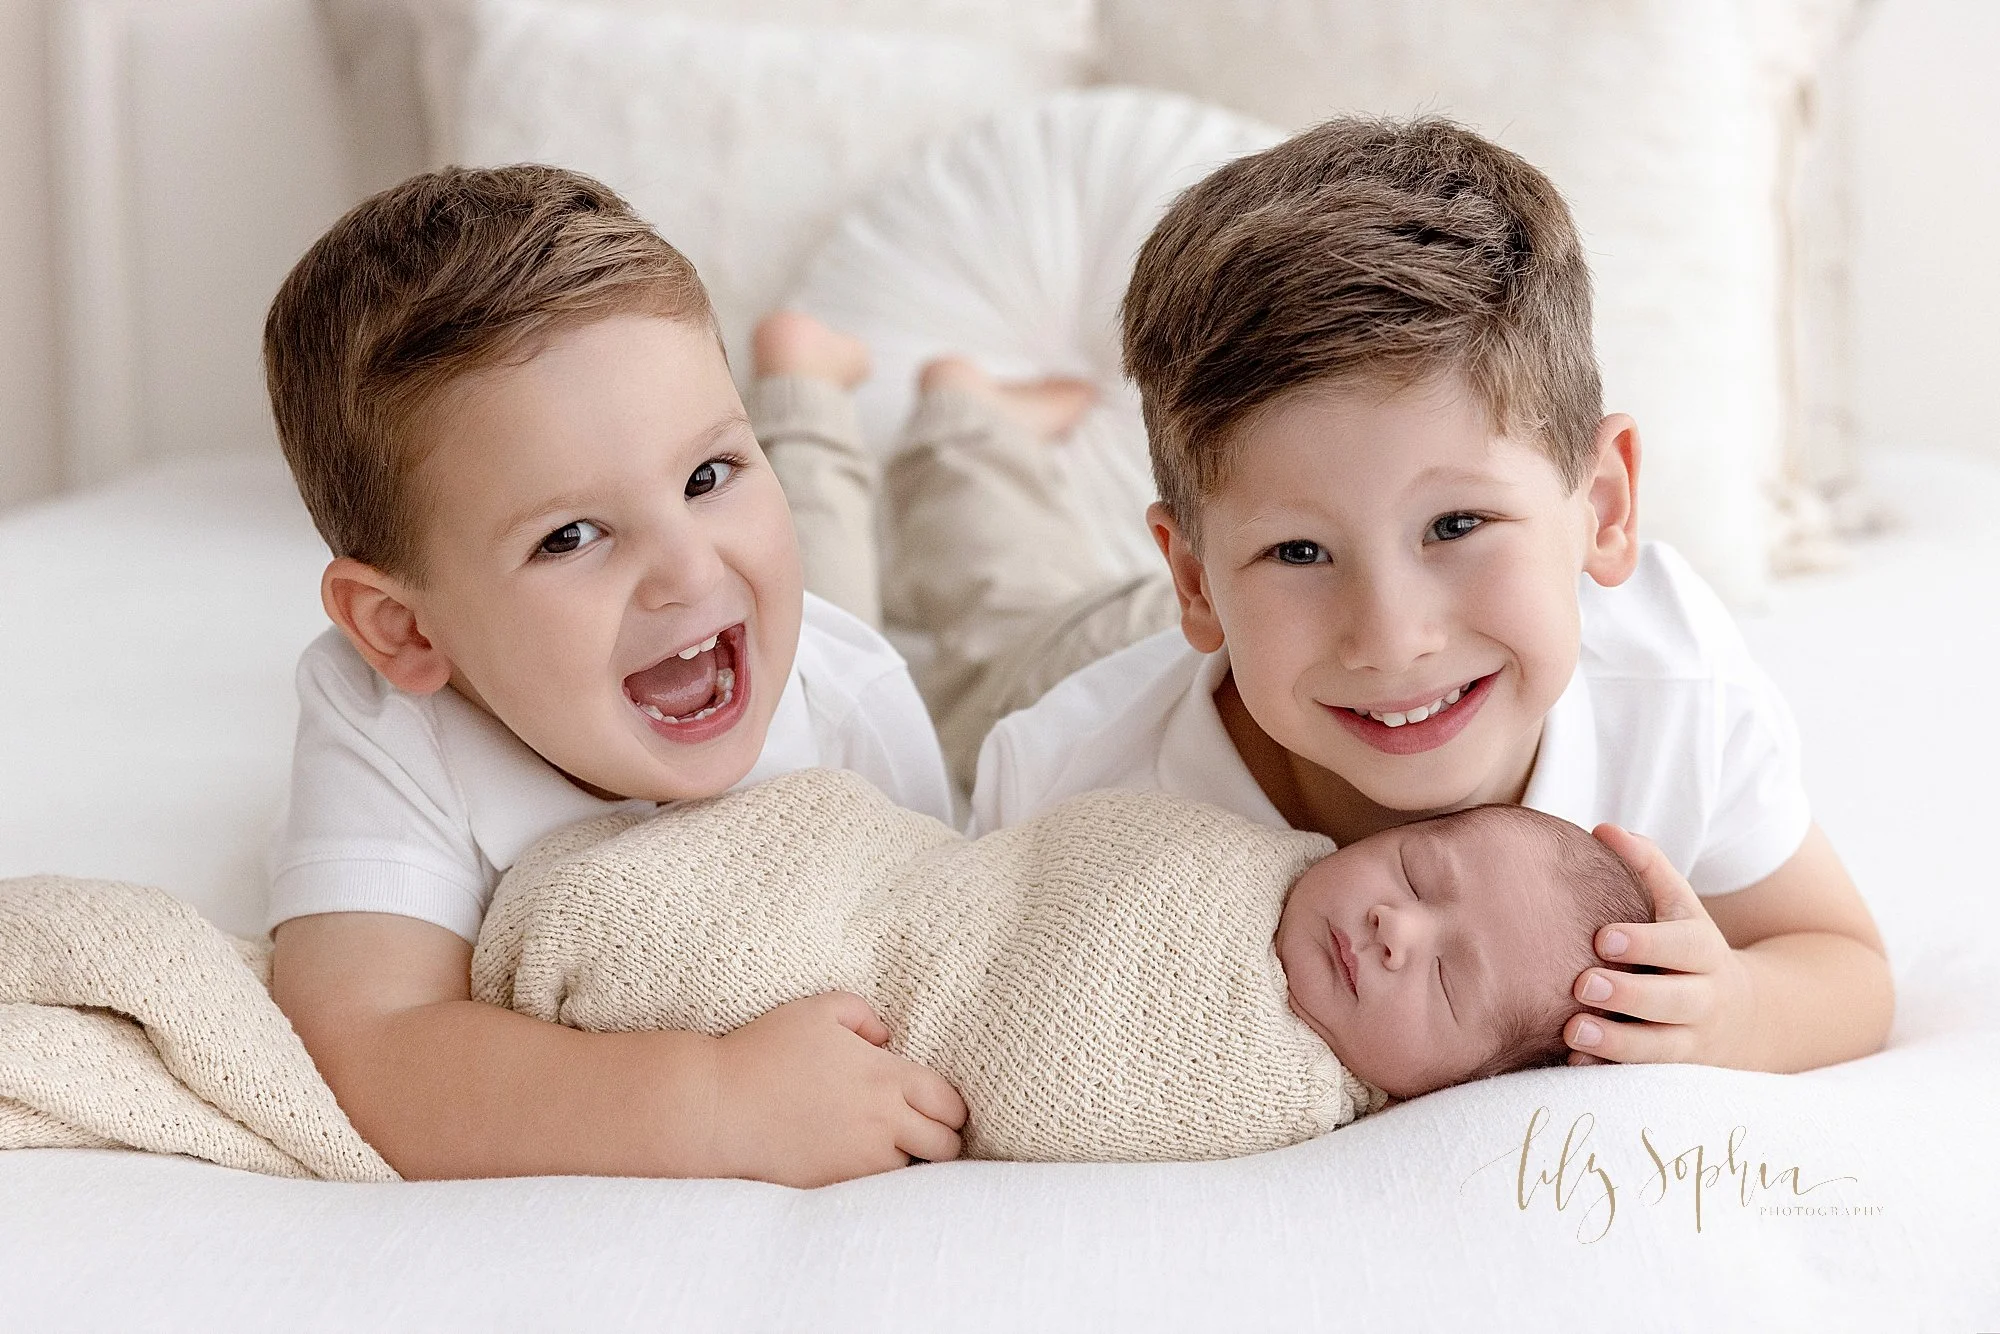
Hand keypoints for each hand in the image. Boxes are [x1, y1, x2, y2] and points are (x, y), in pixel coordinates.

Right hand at [709, 991, 966, 1187]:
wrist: (717, 1108)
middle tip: (924, 1130)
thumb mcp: (816, 1010)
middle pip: (945, 1146)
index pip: (950, 1105)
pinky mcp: (835, 1187)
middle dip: (943, 1139)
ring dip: (909, 1161)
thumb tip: (886, 1039)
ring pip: (912, 1172)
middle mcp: (882, 1124)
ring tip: (890, 1146)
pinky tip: (858, 1161)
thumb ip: (862, 1014)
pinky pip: (876, 1191)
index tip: (938, 1106)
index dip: (951, 1108)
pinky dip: (877, 1179)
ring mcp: (859, 1161)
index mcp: (885, 1078)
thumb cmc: (764, 1051)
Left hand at [1562, 825, 1755, 1068]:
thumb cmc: (1688, 948)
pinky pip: (1641, 1076)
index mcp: (1702, 950)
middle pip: (1673, 1000)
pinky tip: (1574, 1063)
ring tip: (1571, 1030)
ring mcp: (1690, 1040)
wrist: (1749, 1016)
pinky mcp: (1673, 1071)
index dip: (1647, 942)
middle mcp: (1702, 998)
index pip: (1682, 945)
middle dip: (1629, 994)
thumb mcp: (1680, 906)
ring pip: (1659, 1048)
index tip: (1603, 936)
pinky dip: (1609, 1072)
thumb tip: (1603, 828)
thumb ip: (1647, 866)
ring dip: (1615, 1042)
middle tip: (1582, 984)